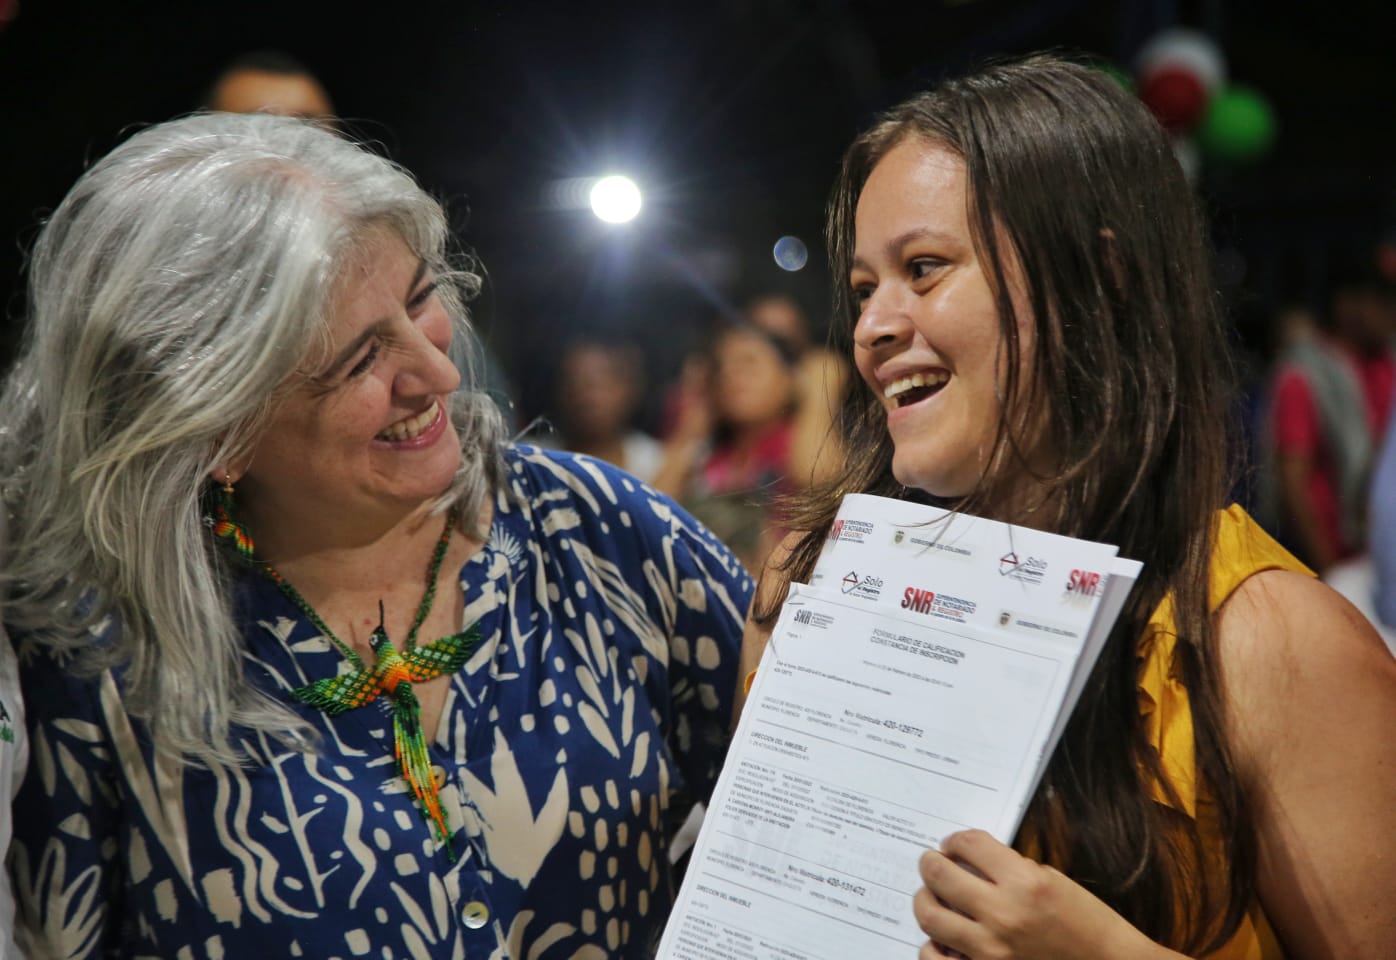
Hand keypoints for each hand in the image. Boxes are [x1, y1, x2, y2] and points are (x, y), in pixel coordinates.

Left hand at [914, 830, 1170, 959]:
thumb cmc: (1087, 924)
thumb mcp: (1053, 881)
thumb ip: (1010, 869)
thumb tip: (970, 861)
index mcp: (1025, 883)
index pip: (969, 844)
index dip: (956, 840)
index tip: (953, 844)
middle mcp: (1004, 915)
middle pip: (939, 875)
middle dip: (931, 863)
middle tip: (931, 862)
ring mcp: (991, 951)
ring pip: (930, 916)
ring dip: (925, 900)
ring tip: (930, 897)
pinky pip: (934, 959)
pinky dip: (931, 946)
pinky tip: (939, 939)